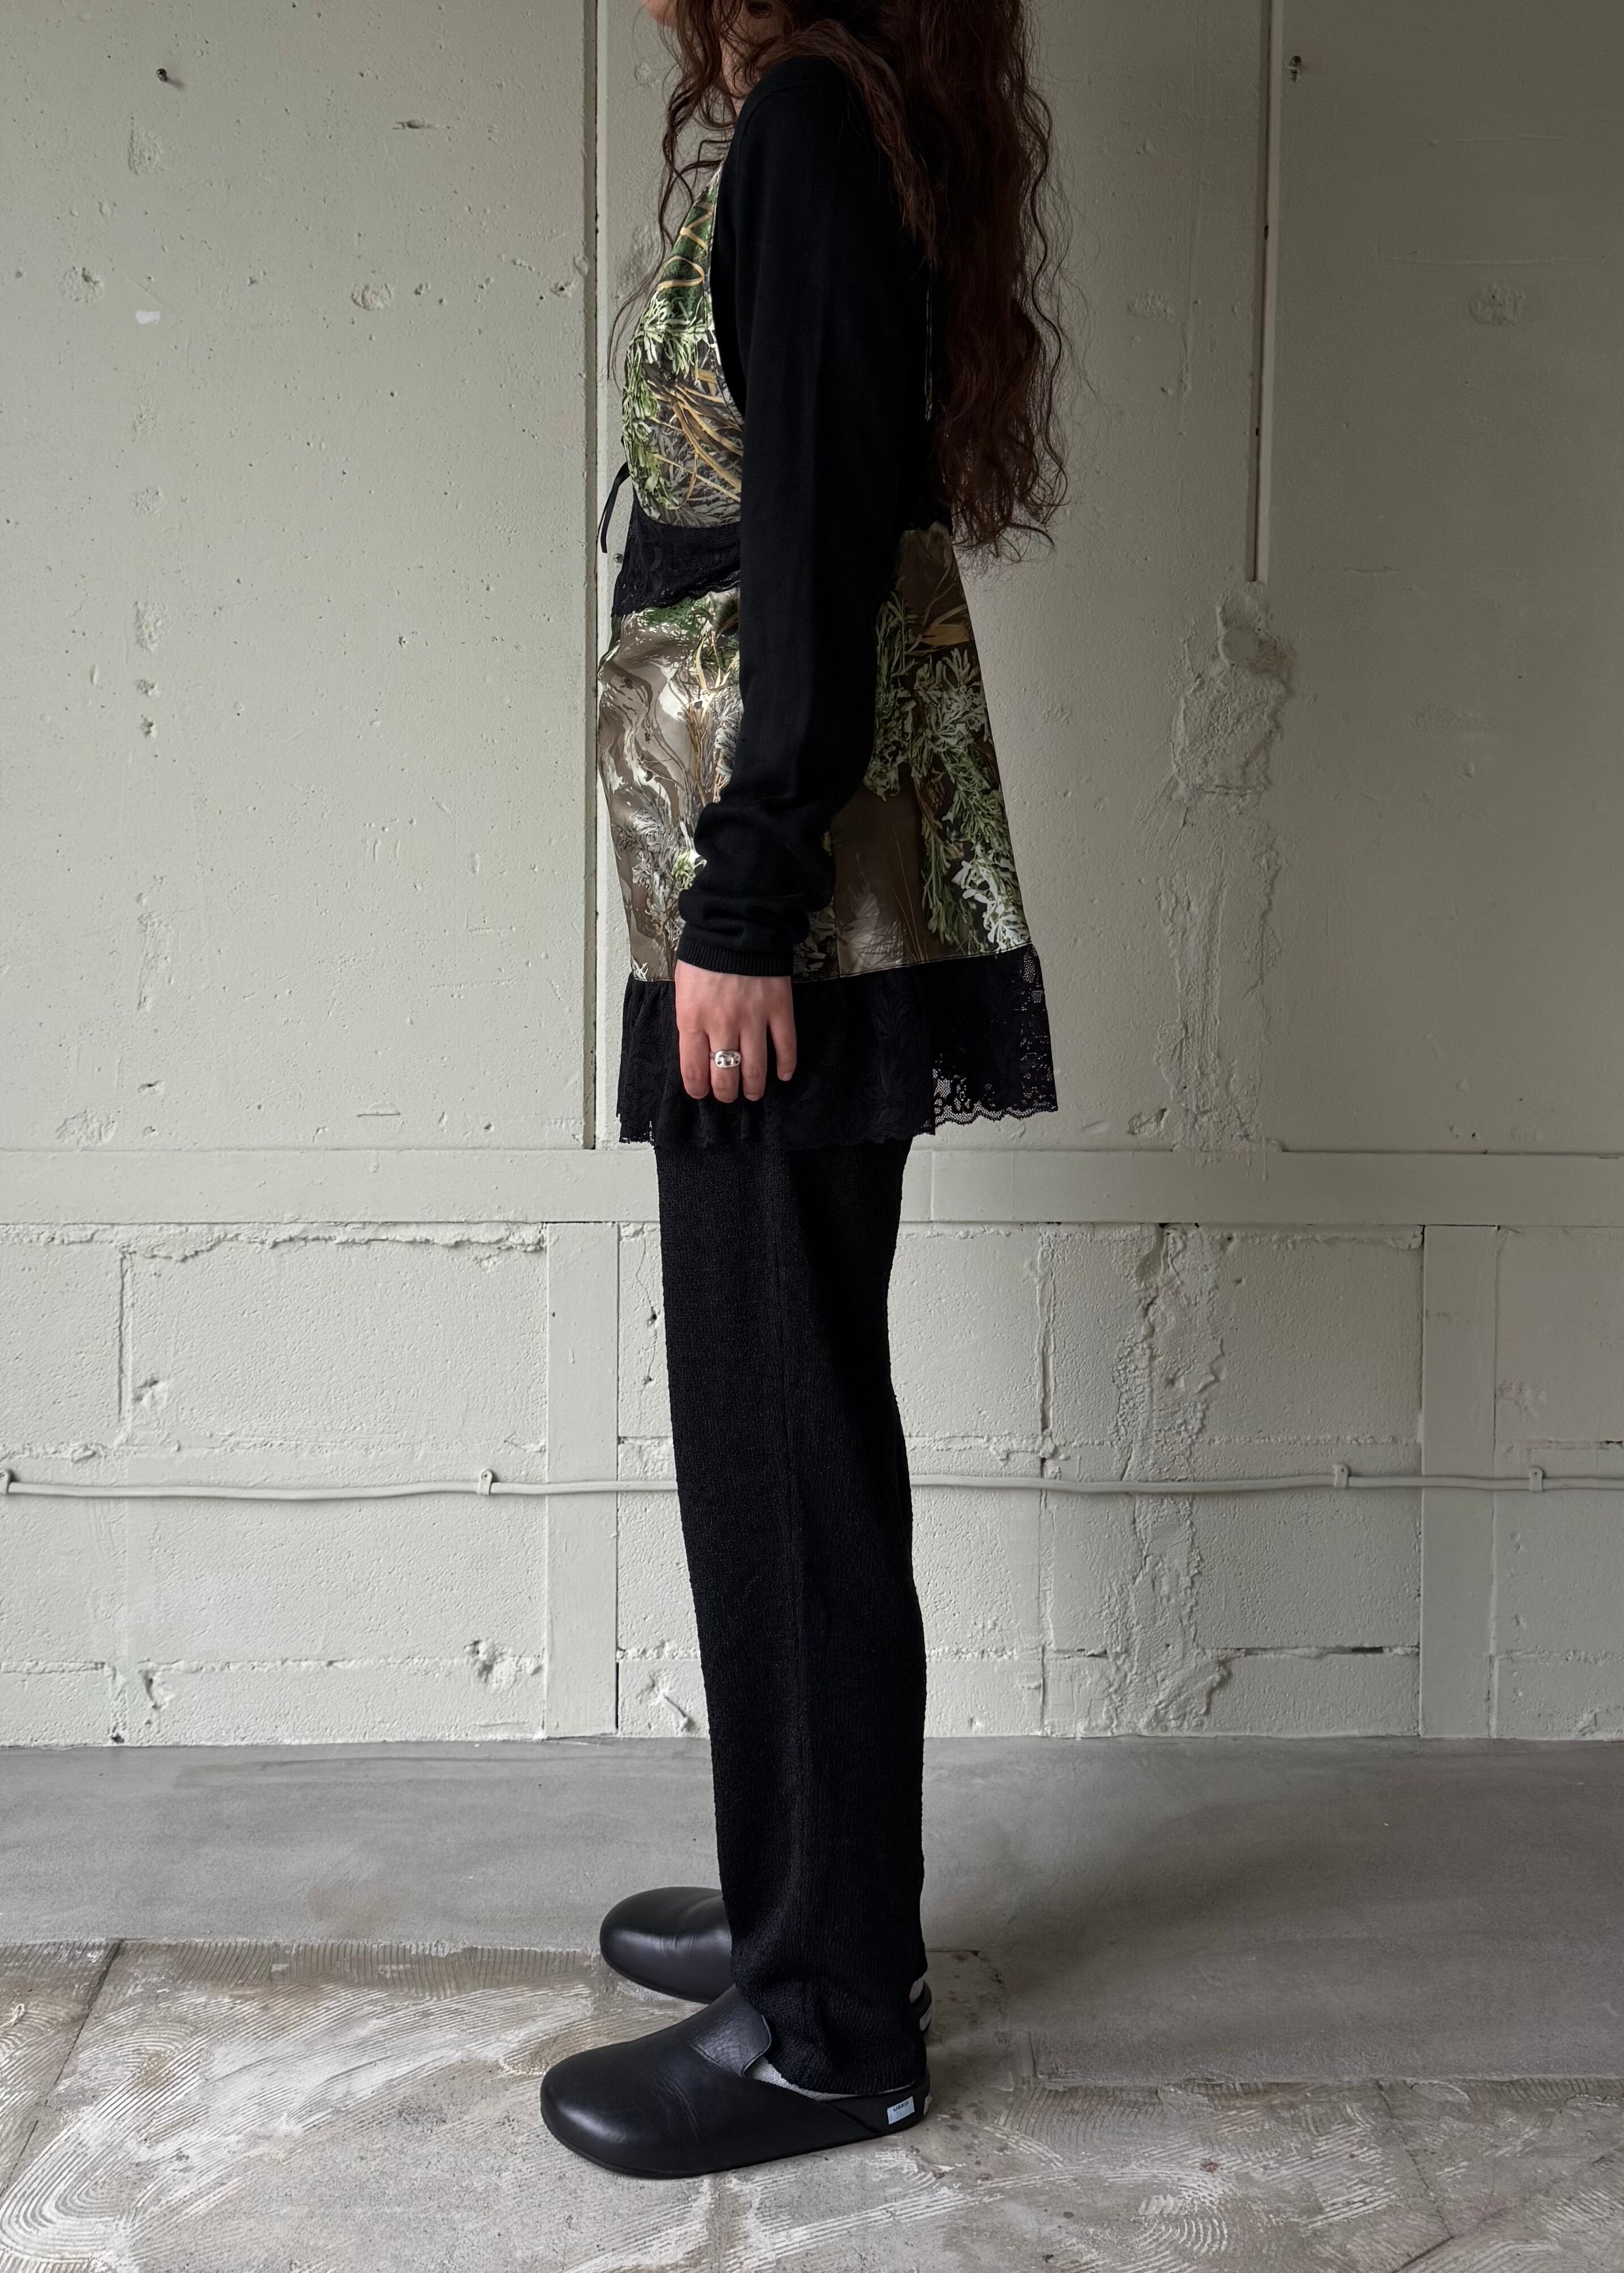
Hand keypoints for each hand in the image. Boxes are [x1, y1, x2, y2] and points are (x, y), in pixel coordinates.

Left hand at [674, 962, 796, 1102]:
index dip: (698, 1089)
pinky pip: (785, 1046)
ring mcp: (753, 1018)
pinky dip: (786, 1065)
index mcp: (693, 1018)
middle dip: (726, 1093)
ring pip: (755, 1068)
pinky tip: (783, 1075)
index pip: (694, 1069)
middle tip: (728, 1096)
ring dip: (754, 1087)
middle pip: (725, 1075)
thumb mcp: (683, 987)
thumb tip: (696, 1047)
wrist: (736, 924)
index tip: (702, 1093)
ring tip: (753, 1093)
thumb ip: (689, 1018)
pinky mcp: (779, 1009)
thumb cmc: (704, 954)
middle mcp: (722, 1024)